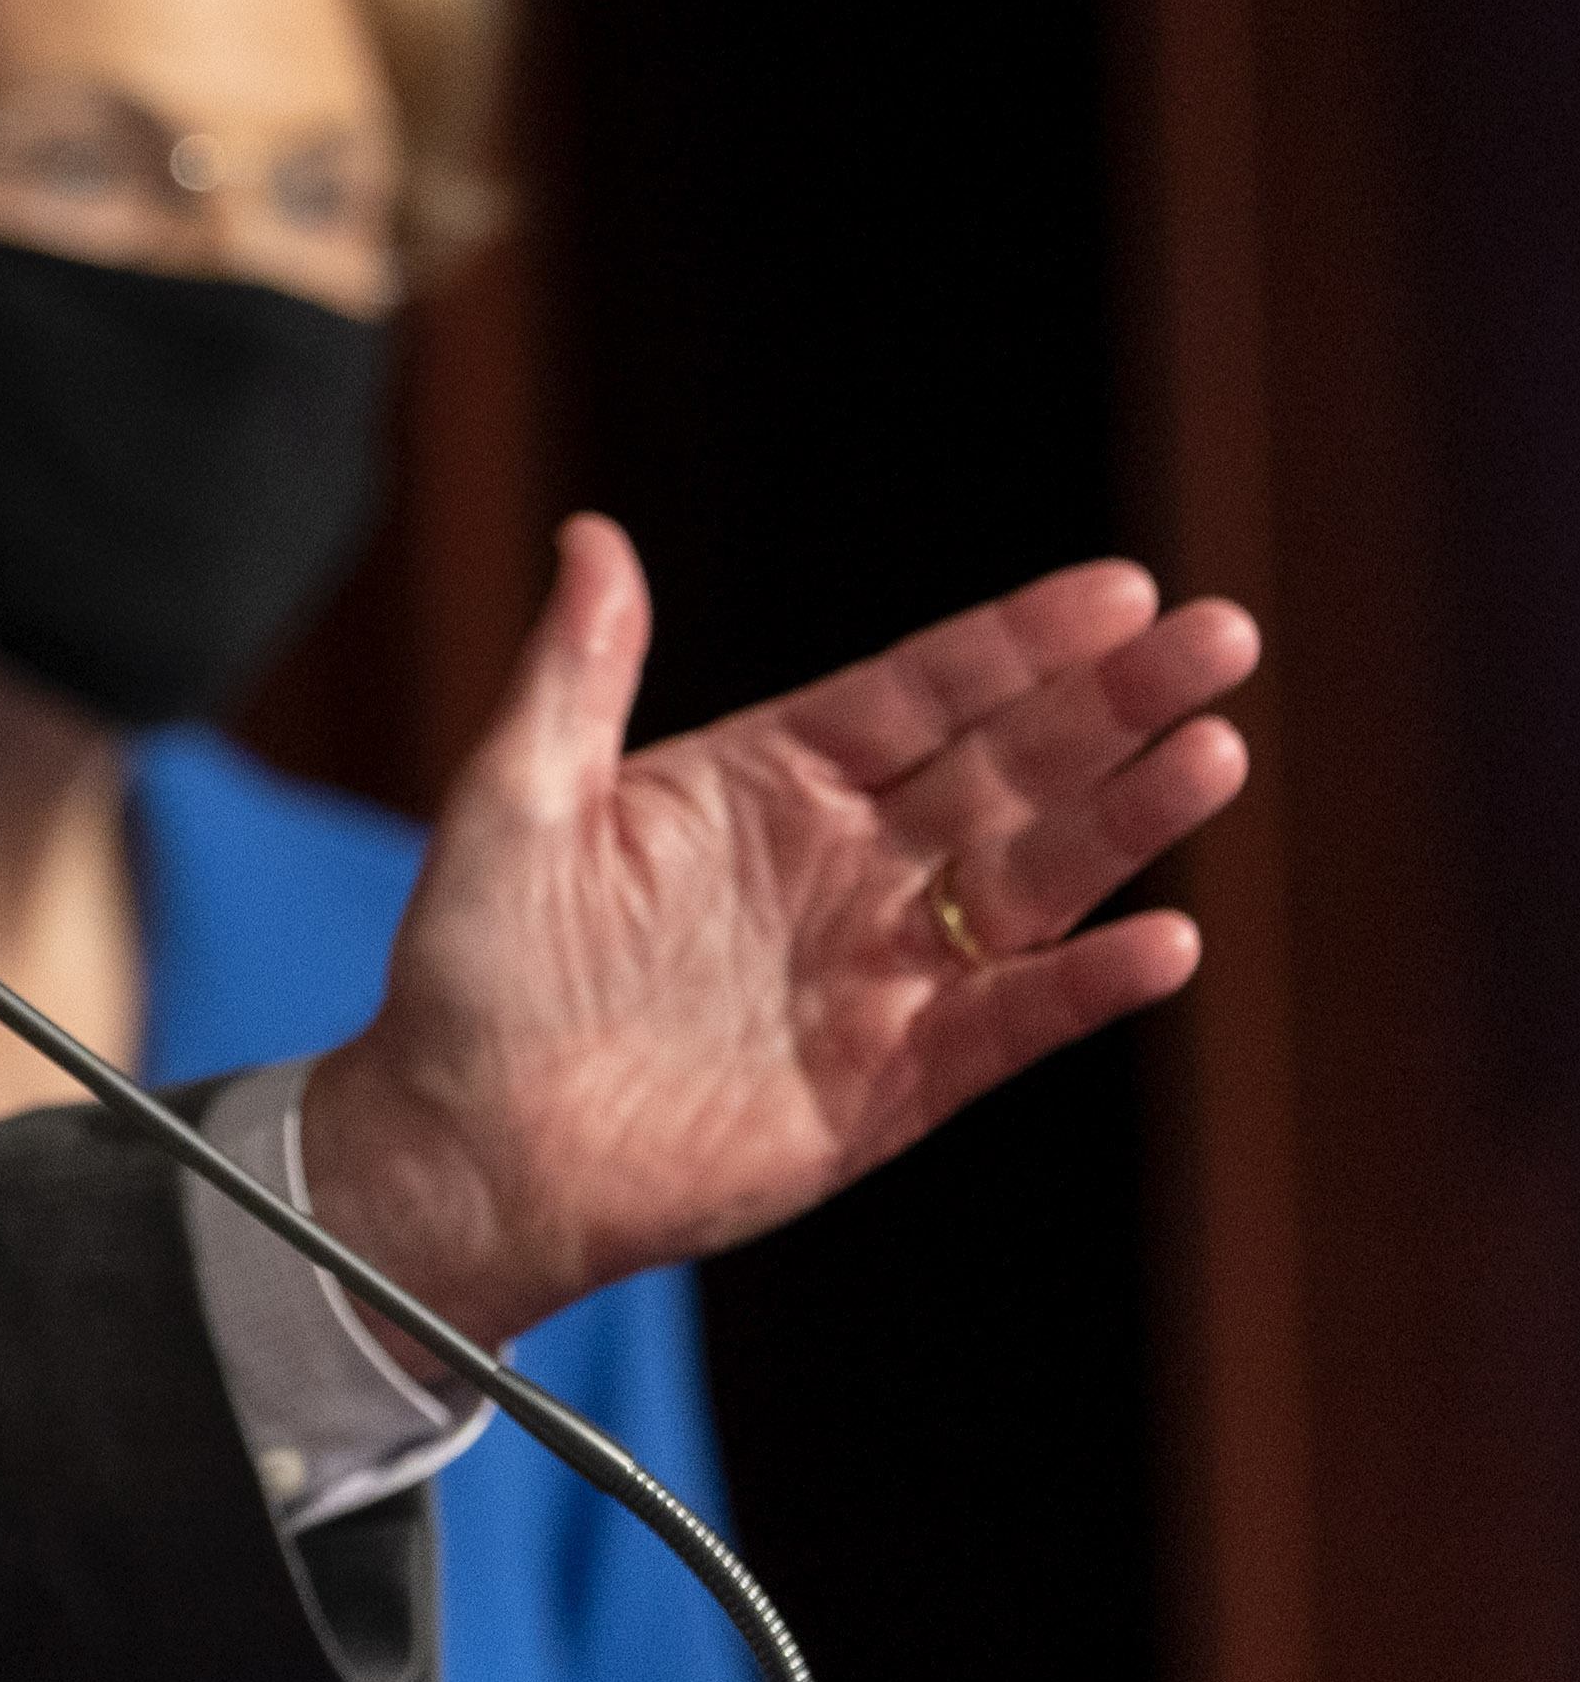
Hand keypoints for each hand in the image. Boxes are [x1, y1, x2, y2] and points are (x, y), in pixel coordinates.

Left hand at [302, 515, 1256, 1347]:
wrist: (460, 1146)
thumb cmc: (473, 969)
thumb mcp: (513, 801)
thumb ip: (573, 674)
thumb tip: (594, 535)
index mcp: (765, 782)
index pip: (918, 692)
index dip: (1017, 643)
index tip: (1120, 589)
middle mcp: (841, 866)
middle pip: (1006, 768)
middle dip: (1113, 704)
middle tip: (1221, 638)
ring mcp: (875, 973)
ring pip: (1030, 880)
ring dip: (1123, 822)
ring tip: (1212, 752)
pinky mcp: (889, 1083)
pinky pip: (1005, 1023)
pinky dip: (1081, 987)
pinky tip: (1159, 940)